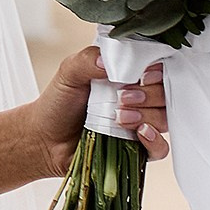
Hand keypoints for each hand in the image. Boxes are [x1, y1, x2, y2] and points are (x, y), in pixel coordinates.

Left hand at [35, 48, 169, 177]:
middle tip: (122, 97)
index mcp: (127, 76)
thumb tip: (110, 61)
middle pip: (165, 94)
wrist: (44, 138)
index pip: (158, 69)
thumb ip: (88, 59)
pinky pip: (160, 149)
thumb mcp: (69, 72)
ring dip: (146, 115)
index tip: (142, 74)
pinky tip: (139, 133)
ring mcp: (140, 125)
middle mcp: (139, 99)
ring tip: (120, 116)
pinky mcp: (137, 150)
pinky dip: (155, 141)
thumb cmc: (58, 102)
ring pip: (164, 119)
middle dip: (148, 94)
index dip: (156, 71)